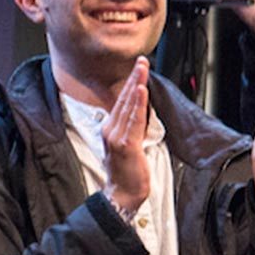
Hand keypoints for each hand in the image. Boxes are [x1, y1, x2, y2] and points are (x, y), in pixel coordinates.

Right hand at [102, 58, 151, 213]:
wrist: (122, 195)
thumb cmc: (129, 171)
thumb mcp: (131, 144)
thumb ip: (134, 126)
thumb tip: (144, 109)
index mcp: (110, 128)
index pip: (121, 101)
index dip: (130, 83)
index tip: (138, 67)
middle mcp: (110, 130)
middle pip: (123, 99)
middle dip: (134, 78)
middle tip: (142, 60)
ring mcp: (116, 137)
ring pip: (128, 105)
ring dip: (136, 84)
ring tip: (142, 68)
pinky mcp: (126, 145)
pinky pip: (134, 120)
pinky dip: (137, 104)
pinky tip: (141, 91)